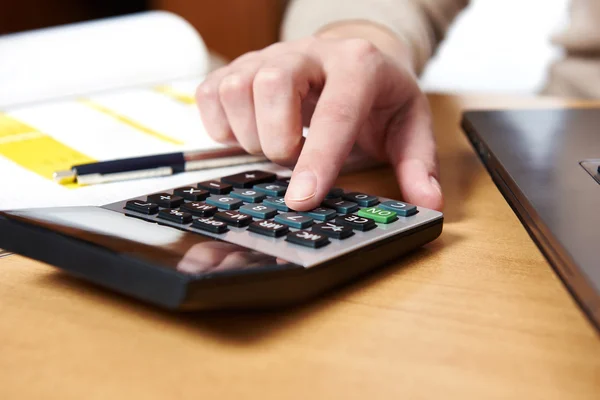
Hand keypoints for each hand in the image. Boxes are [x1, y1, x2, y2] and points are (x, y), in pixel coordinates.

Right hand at [196, 24, 441, 210]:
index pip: (335, 112)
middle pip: (272, 85)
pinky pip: (211, 93)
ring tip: (276, 145)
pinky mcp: (241, 66)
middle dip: (278, 140)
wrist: (354, 57)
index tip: (303, 199)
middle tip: (294, 157)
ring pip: (236, 89)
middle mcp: (309, 53)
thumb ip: (419, 165)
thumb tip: (428, 206)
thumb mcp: (408, 125)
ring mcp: (269, 56)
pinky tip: (250, 134)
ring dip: (250, 134)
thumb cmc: (378, 96)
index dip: (318, 159)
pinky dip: (222, 126)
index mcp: (357, 65)